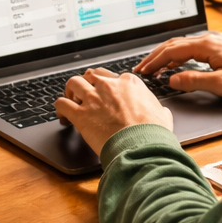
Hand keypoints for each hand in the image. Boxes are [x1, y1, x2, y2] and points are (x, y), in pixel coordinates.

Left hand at [54, 68, 172, 155]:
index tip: (104, 94)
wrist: (141, 146)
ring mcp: (93, 99)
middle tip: (85, 94)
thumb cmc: (152, 133)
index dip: (105, 85)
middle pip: (90, 75)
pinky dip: (59, 109)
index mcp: (129, 83)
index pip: (110, 76)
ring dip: (70, 91)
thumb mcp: (162, 115)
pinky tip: (62, 116)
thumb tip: (162, 113)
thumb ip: (158, 110)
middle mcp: (109, 87)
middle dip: (86, 83)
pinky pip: (61, 104)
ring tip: (70, 100)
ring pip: (73, 83)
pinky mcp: (80, 115)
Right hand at [134, 32, 221, 100]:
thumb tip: (173, 80)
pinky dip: (179, 55)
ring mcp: (215, 42)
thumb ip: (195, 81)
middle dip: (155, 56)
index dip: (154, 62)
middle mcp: (209, 40)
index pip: (171, 51)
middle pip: (174, 45)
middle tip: (142, 68)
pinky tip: (177, 63)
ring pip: (183, 45)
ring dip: (166, 55)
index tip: (142, 71)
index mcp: (206, 46)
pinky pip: (192, 47)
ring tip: (154, 66)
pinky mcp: (221, 47)